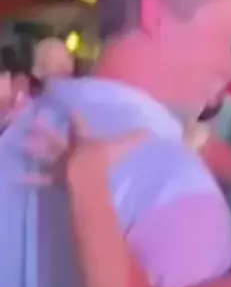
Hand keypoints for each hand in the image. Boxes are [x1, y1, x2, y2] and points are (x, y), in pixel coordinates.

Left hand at [21, 113, 149, 187]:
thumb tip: (152, 132)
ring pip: (47, 155)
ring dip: (36, 151)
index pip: (78, 123)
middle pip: (57, 138)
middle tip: (35, 121)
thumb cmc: (104, 159)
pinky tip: (22, 178)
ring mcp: (61, 163)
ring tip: (22, 145)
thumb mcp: (122, 147)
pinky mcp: (57, 179)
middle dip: (46, 130)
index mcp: (84, 139)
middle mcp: (69, 149)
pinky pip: (44, 179)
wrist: (87, 175)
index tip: (69, 107)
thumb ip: (135, 139)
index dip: (74, 115)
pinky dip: (34, 179)